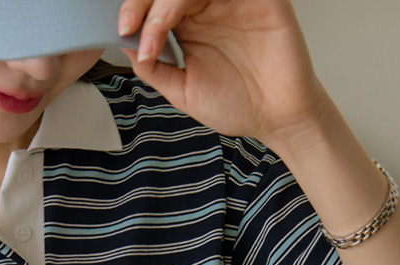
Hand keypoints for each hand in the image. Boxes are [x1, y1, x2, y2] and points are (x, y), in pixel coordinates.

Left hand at [117, 0, 330, 147]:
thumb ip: (154, 68)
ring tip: (156, 30)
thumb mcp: (183, 92)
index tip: (122, 31)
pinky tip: (186, 17)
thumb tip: (125, 45)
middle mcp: (209, 6)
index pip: (155, 3)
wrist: (277, 118)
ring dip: (167, 1)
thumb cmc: (237, 104)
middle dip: (143, 3)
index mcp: (189, 23)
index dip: (136, 11)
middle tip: (130, 26)